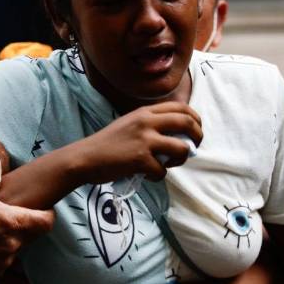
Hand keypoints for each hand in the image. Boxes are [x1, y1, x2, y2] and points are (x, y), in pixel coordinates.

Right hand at [0, 154, 53, 283]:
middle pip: (32, 235)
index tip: (42, 209)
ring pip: (16, 248)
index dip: (47, 214)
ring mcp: (3, 261)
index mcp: (13, 222)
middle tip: (11, 215)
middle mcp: (13, 244)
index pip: (46, 221)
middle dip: (26, 225)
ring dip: (9, 239)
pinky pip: (2, 261)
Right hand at [76, 102, 202, 184]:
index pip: (181, 107)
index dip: (195, 119)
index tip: (196, 130)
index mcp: (145, 111)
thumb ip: (151, 125)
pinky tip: (148, 176)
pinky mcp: (140, 159)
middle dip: (198, 136)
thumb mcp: (130, 124)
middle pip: (187, 123)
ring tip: (168, 164)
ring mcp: (144, 140)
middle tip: (194, 148)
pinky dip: (158, 176)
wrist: (85, 157)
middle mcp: (147, 121)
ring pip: (182, 148)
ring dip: (181, 159)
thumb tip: (179, 138)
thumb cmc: (107, 144)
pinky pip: (162, 170)